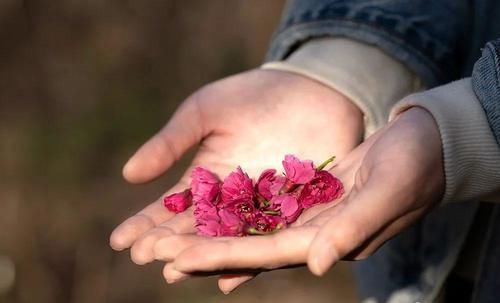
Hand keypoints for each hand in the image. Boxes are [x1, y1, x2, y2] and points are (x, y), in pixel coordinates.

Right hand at [109, 69, 363, 287]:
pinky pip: (270, 240)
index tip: (119, 240)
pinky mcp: (293, 212)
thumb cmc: (249, 96)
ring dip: (201, 257)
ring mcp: (260, 210)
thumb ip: (172, 144)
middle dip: (168, 243)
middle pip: (194, 230)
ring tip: (175, 271)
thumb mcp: (204, 113)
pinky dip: (250, 259)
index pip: (169, 207)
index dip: (144, 224)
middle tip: (144, 257)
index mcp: (204, 179)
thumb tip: (128, 175)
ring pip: (227, 241)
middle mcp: (228, 202)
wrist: (305, 89)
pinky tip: (229, 277)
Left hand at [153, 107, 443, 292]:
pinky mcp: (306, 193)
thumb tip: (317, 263)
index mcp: (327, 239)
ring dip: (209, 229)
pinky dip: (233, 207)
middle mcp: (312, 233)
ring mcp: (307, 214)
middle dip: (200, 248)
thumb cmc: (416, 164)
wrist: (426, 143)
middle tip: (152, 251)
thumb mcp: (390, 189)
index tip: (176, 259)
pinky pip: (261, 204)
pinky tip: (205, 209)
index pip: (264, 254)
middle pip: (246, 244)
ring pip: (248, 226)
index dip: (219, 256)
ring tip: (166, 235)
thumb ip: (354, 227)